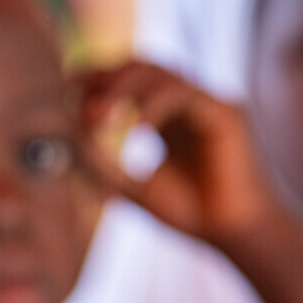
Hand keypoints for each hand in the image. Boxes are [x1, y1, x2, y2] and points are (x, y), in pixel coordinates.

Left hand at [76, 60, 294, 254]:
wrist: (234, 236)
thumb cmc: (190, 214)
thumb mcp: (131, 188)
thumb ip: (101, 164)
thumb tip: (71, 137)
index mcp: (167, 116)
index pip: (129, 79)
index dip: (98, 79)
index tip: (68, 91)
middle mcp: (189, 103)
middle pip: (142, 66)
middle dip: (107, 79)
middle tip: (83, 108)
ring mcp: (208, 103)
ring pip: (161, 72)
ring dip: (123, 90)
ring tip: (99, 119)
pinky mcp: (225, 112)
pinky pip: (182, 93)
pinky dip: (152, 108)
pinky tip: (135, 133)